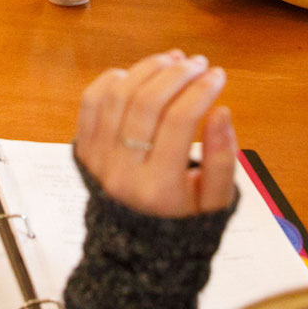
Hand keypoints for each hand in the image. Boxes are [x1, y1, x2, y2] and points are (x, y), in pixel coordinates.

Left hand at [73, 51, 235, 218]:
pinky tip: (138, 74)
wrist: (136, 247)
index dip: (201, 90)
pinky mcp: (84, 150)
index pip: (180, 121)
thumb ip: (222, 159)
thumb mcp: (215, 202)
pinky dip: (113, 80)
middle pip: (147, 103)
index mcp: (159, 189)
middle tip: (199, 63)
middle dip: (177, 74)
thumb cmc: (182, 221)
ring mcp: (98, 160)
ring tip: (173, 61)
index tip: (218, 75)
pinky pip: (91, 103)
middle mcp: (122, 173)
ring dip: (148, 69)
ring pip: (118, 96)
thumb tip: (220, 112)